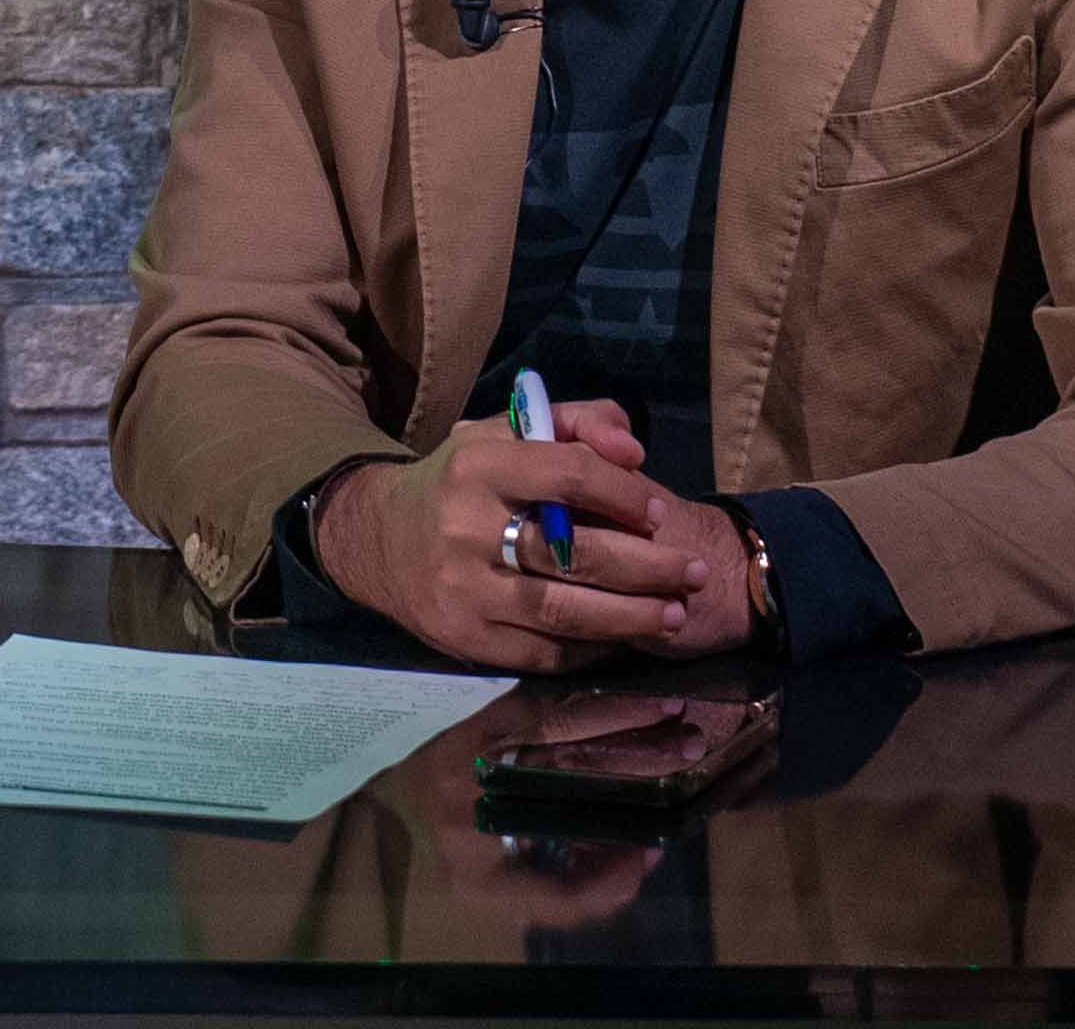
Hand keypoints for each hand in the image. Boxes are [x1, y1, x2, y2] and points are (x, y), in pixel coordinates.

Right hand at [310, 404, 752, 670]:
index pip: (568, 473)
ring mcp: (464, 589)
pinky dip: (592, 648)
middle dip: (648, 566)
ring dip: (631, 616)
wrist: (379, 539)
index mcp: (477, 465)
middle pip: (575, 552)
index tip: (659, 512)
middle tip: (694, 572)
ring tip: (674, 613)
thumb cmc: (462, 482)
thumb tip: (633, 450)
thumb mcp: (505, 433)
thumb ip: (575, 423)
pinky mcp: (465, 638)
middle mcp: (465, 527)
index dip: (624, 494)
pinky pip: (544, 651)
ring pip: (564, 610)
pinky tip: (624, 638)